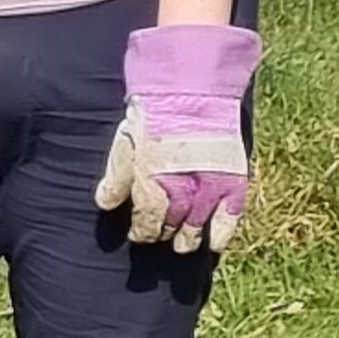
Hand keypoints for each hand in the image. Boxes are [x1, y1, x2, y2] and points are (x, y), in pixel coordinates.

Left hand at [95, 24, 258, 252]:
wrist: (192, 94)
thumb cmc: (153, 117)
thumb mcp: (124, 146)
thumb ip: (116, 179)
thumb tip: (105, 205)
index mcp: (152, 189)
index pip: (146, 224)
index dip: (141, 231)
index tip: (138, 232)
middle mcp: (182, 197)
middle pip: (170, 229)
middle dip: (162, 233)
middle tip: (158, 232)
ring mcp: (210, 193)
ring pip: (196, 231)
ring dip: (187, 239)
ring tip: (181, 242)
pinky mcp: (233, 185)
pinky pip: (229, 222)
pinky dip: (220, 236)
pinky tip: (213, 243)